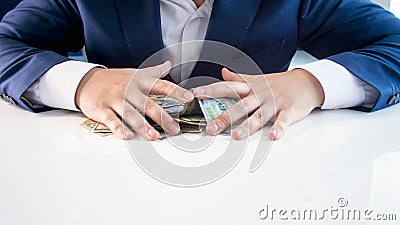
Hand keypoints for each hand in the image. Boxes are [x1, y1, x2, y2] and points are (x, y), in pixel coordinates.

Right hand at [75, 61, 194, 139]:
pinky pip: (111, 120)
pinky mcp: (102, 110)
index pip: (161, 85)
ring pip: (131, 113)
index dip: (176, 91)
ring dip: (143, 126)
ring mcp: (115, 100)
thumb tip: (168, 64)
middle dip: (162, 117)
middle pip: (148, 104)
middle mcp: (129, 90)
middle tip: (174, 129)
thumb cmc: (113, 79)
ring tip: (154, 136)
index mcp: (139, 82)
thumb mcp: (134, 73)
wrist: (85, 81)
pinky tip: (127, 136)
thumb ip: (153, 72)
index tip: (189, 98)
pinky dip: (119, 128)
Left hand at [193, 68, 323, 139]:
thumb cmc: (279, 83)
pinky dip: (278, 129)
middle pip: (240, 106)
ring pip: (259, 116)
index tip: (195, 94)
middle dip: (224, 117)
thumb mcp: (257, 79)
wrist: (306, 82)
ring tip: (235, 135)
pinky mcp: (289, 112)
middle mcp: (260, 95)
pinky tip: (273, 136)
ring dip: (247, 126)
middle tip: (210, 128)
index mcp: (251, 88)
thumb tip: (222, 72)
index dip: (211, 90)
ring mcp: (274, 103)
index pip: (227, 88)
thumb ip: (238, 78)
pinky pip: (283, 122)